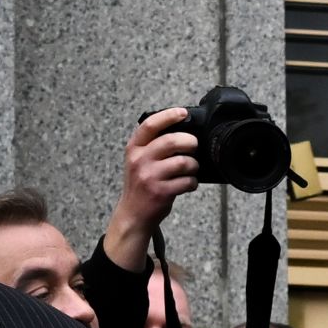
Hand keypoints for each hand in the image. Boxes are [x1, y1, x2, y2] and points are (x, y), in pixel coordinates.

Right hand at [104, 107, 199, 270]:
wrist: (133, 214)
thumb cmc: (141, 185)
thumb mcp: (139, 161)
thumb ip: (154, 146)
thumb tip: (183, 133)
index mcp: (134, 148)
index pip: (150, 125)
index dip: (168, 116)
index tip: (183, 113)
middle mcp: (140, 160)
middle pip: (171, 141)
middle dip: (190, 142)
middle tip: (194, 146)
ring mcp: (150, 176)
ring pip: (183, 162)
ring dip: (193, 165)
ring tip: (191, 169)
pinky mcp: (161, 192)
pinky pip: (187, 182)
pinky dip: (193, 182)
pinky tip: (188, 184)